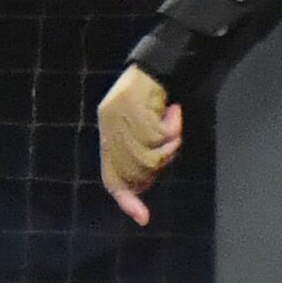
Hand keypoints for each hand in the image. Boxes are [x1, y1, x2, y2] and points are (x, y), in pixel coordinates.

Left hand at [98, 61, 179, 224]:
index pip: (112, 175)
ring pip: (149, 155)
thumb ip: (143, 154)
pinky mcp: (131, 106)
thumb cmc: (155, 99)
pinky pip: (159, 136)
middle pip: (136, 170)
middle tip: (172, 140)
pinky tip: (173, 110)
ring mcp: (117, 116)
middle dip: (159, 162)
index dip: (126, 197)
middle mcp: (108, 126)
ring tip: (173, 123)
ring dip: (169, 144)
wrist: (158, 64)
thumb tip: (147, 185)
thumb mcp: (146, 130)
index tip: (142, 217)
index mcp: (108, 134)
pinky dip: (173, 126)